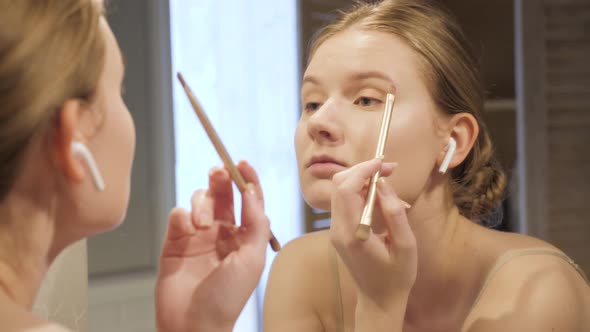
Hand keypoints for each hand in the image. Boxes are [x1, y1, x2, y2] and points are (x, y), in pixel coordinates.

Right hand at [156, 161, 269, 331]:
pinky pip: (177, 214)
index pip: (248, 200)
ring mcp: (198, 236)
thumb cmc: (227, 297)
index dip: (247, 179)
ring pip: (200, 200)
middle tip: (219, 171)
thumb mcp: (251, 259)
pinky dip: (182, 215)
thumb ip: (255, 223)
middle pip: (223, 194)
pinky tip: (186, 229)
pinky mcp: (175, 241)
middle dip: (221, 179)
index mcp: (244, 236)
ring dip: (202, 204)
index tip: (241, 164)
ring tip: (202, 226)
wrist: (192, 324)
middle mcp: (222, 232)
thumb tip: (253, 191)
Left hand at [330, 158, 416, 310]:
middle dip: (362, 170)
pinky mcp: (338, 232)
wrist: (379, 300)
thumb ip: (394, 212)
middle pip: (339, 185)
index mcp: (353, 234)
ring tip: (388, 182)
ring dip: (361, 179)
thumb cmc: (397, 276)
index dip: (363, 170)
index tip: (384, 164)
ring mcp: (335, 231)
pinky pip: (344, 202)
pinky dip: (360, 192)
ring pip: (339, 191)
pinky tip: (379, 197)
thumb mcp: (405, 245)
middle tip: (389, 169)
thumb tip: (383, 183)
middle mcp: (337, 230)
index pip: (346, 189)